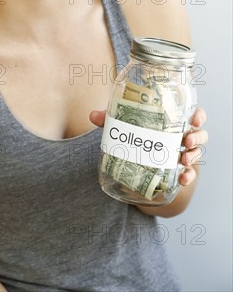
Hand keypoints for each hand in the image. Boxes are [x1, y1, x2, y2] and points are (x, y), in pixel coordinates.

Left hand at [89, 106, 207, 187]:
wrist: (142, 167)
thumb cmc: (139, 139)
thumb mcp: (125, 128)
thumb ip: (111, 121)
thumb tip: (93, 115)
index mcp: (174, 122)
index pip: (193, 114)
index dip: (198, 115)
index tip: (194, 118)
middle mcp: (182, 137)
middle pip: (199, 133)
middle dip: (197, 136)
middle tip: (186, 140)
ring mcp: (183, 154)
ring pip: (197, 152)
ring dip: (194, 155)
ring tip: (184, 158)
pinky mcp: (180, 171)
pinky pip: (190, 174)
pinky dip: (188, 176)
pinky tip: (182, 178)